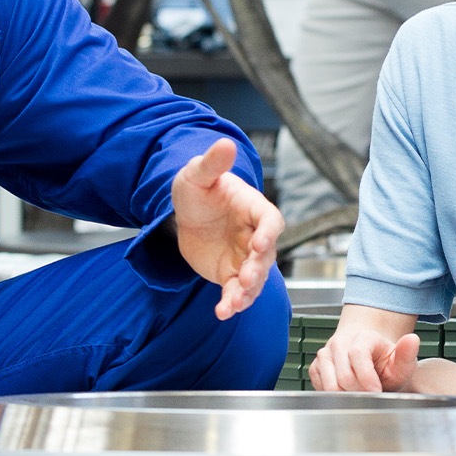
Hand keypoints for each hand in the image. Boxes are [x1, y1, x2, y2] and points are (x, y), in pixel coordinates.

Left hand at [170, 138, 279, 318]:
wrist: (184, 214)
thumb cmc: (198, 189)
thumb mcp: (198, 174)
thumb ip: (212, 163)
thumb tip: (225, 143)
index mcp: (253, 208)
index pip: (271, 220)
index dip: (269, 232)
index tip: (260, 243)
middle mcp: (254, 235)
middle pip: (266, 254)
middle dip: (257, 269)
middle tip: (244, 279)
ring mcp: (244, 257)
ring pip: (254, 279)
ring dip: (247, 292)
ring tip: (234, 303)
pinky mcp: (230, 274)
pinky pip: (235, 292)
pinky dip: (231, 303)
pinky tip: (222, 312)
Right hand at [310, 328, 420, 391]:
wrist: (366, 352)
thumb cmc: (383, 359)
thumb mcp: (400, 359)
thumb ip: (407, 353)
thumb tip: (412, 340)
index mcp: (361, 337)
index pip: (357, 355)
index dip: (367, 378)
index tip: (377, 392)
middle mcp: (339, 343)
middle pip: (343, 375)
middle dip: (359, 392)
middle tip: (370, 396)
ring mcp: (325, 354)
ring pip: (329, 384)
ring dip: (345, 395)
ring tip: (360, 394)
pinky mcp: (316, 367)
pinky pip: (320, 387)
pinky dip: (333, 395)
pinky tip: (347, 391)